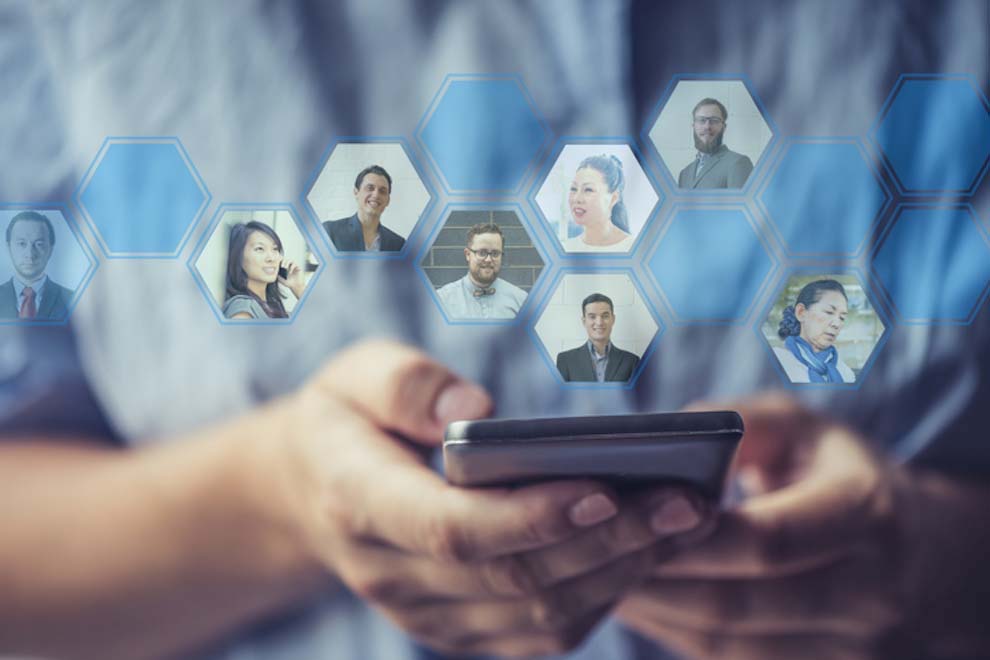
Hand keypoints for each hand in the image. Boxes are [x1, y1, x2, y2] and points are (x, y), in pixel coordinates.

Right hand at [274, 341, 710, 656]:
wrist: (314, 488)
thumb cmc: (349, 416)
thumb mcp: (355, 373)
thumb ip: (404, 384)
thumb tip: (474, 410)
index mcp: (357, 501)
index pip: (449, 528)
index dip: (529, 517)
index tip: (606, 488)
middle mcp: (389, 573)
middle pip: (511, 577)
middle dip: (607, 542)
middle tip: (687, 501)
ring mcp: (424, 612)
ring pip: (536, 615)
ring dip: (619, 573)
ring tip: (687, 522)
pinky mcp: (458, 626)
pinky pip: (539, 631)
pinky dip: (601, 594)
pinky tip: (646, 550)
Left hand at [278, 260, 305, 298]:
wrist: (295, 286)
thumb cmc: (288, 283)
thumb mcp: (280, 278)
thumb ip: (276, 274)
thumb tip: (272, 270)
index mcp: (284, 267)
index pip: (281, 261)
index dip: (278, 261)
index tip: (276, 264)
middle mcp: (289, 265)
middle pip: (285, 259)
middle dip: (282, 261)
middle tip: (281, 266)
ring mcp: (294, 266)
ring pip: (290, 260)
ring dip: (287, 263)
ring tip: (284, 267)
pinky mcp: (298, 267)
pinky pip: (295, 264)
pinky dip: (292, 267)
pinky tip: (290, 272)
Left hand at [616, 393, 989, 659]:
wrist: (918, 552)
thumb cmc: (836, 471)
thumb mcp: (803, 427)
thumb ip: (740, 422)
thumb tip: (667, 441)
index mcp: (867, 513)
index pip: (769, 539)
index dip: (692, 535)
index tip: (628, 514)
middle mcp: (869, 591)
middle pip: (739, 603)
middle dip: (656, 579)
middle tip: (587, 555)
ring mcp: (850, 646)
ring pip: (727, 646)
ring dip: (655, 615)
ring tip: (594, 579)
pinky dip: (676, 635)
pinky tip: (635, 604)